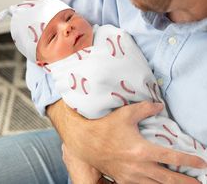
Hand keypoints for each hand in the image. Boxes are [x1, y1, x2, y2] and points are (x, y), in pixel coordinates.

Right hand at [48, 100, 205, 183]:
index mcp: (142, 150)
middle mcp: (139, 166)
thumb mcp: (126, 114)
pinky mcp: (122, 180)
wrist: (86, 141)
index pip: (171, 156)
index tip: (201, 162)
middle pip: (168, 178)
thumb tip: (160, 106)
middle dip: (186, 182)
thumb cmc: (106, 126)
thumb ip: (145, 108)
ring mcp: (130, 176)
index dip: (188, 160)